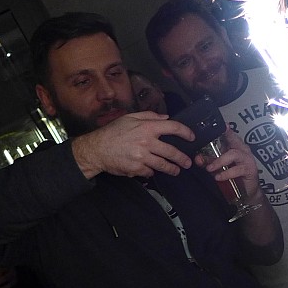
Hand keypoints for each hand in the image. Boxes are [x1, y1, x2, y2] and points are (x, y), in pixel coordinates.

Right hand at [71, 111, 193, 179]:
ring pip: (163, 165)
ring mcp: (142, 157)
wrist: (96, 149)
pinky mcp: (137, 169)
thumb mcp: (129, 118)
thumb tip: (165, 118)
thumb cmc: (112, 132)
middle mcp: (147, 143)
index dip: (185, 132)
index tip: (191, 137)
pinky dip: (151, 171)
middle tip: (187, 162)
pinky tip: (151, 170)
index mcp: (147, 127)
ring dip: (172, 169)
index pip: (173, 128)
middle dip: (182, 158)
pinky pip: (150, 172)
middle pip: (172, 152)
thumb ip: (149, 116)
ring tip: (176, 170)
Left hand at [195, 127, 263, 202]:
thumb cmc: (234, 177)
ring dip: (219, 161)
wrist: (247, 192)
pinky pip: (237, 169)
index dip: (226, 130)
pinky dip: (226, 173)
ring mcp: (247, 159)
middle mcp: (242, 150)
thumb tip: (198, 158)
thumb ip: (209, 161)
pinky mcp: (250, 169)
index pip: (230, 135)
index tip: (222, 125)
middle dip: (221, 142)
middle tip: (206, 152)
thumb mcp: (219, 167)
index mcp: (235, 146)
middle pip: (233, 140)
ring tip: (209, 168)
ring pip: (233, 154)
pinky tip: (218, 177)